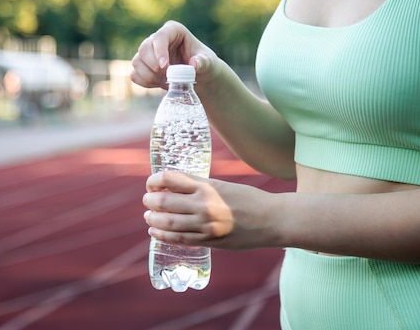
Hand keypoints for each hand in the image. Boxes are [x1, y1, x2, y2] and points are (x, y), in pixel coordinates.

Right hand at [131, 20, 218, 88]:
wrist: (199, 76)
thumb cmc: (204, 64)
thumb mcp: (209, 62)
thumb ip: (203, 62)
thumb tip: (194, 64)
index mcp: (174, 30)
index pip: (160, 36)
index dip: (159, 51)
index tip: (165, 67)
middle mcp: (158, 39)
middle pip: (143, 49)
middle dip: (153, 66)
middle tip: (167, 77)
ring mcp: (148, 52)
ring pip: (136, 62)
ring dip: (149, 76)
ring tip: (166, 82)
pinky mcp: (143, 66)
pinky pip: (134, 74)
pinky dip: (145, 82)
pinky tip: (159, 84)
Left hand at [142, 171, 279, 249]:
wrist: (272, 220)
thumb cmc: (248, 199)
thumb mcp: (222, 185)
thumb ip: (199, 186)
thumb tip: (172, 186)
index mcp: (207, 186)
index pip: (170, 179)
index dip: (154, 180)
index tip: (151, 183)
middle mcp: (204, 204)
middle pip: (164, 201)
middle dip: (150, 200)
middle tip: (147, 200)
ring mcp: (205, 225)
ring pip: (167, 222)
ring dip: (153, 218)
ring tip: (148, 216)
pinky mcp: (209, 241)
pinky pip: (179, 239)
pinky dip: (162, 235)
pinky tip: (155, 231)